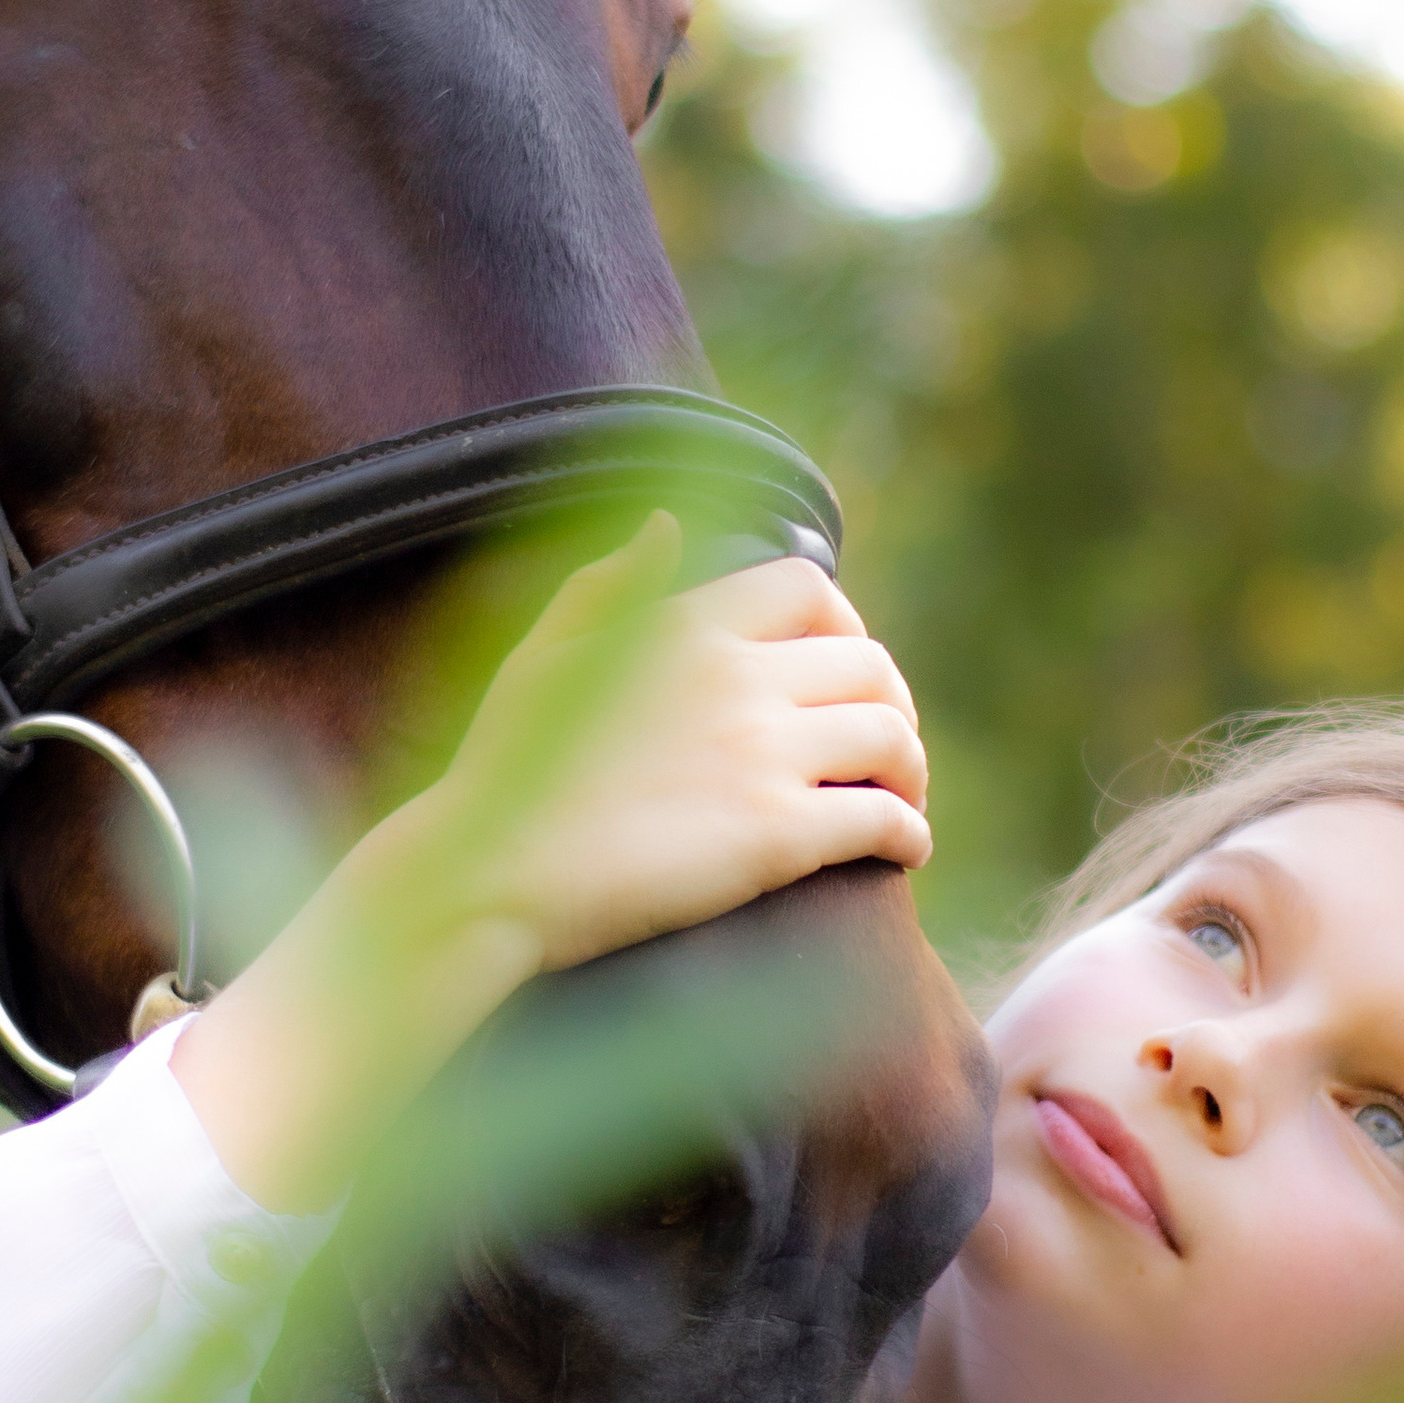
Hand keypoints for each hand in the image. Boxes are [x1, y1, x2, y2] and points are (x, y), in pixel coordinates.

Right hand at [419, 519, 929, 980]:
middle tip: (885, 744)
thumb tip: (664, 526)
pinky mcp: (778, 837)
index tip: (841, 666)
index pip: (807, 586)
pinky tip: (903, 852)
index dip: (843, 623)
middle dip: (891, 702)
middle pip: (869, 664)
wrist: (492, 877)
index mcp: (685, 626)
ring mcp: (762, 756)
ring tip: (902, 798)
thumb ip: (606, 587)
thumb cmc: (504, 774)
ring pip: (891, 737)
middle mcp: (736, 677)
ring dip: (911, 769)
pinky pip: (883, 820)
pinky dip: (909, 834)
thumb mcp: (543, 658)